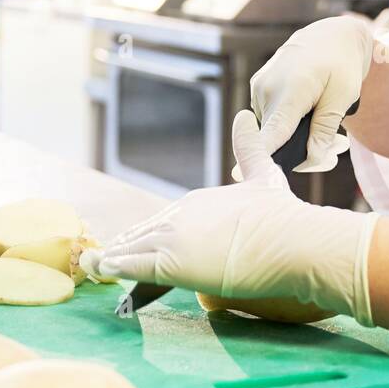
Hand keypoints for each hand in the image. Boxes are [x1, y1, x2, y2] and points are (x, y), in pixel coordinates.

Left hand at [83, 111, 378, 321]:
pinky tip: (102, 271)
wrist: (293, 241)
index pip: (163, 220)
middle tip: (108, 261)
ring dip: (113, 259)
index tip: (137, 243)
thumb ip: (250, 149)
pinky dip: (114, 269)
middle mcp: (180, 214)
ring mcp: (173, 238)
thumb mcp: (263, 176)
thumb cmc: (282, 215)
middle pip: (143, 233)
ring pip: (131, 249)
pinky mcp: (171, 263)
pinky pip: (131, 266)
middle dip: (127, 246)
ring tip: (95, 268)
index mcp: (197, 201)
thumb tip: (245, 116)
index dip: (149, 234)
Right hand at [234, 14, 373, 180]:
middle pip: (275, 139)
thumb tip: (310, 157)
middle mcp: (267, 89)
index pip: (271, 132)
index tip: (237, 176)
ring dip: (299, 140)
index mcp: (290, 90)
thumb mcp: (343, 97)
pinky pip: (271, 120)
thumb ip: (324, 128)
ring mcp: (259, 89)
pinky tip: (314, 123)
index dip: (259, 155)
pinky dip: (290, 127)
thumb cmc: (341, 64)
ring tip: (334, 138)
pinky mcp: (259, 91)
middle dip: (305, 152)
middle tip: (338, 150)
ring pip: (273, 131)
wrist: (330, 36)